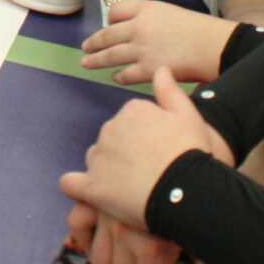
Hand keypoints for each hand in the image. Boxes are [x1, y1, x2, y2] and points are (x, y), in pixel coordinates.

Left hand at [60, 69, 235, 229]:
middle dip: (126, 154)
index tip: (160, 153)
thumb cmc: (192, 154)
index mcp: (132, 111)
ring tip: (132, 190)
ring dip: (107, 171)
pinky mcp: (91, 186)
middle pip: (112, 140)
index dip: (146, 139)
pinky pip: (71, 183)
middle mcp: (110, 129)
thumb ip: (170, 91)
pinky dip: (77, 187)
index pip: (131, 122)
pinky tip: (91, 195)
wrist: (188, 192)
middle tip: (150, 174)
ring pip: (96, 160)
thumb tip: (160, 68)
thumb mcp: (189, 116)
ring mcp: (99, 157)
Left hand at [81, 0, 238, 86]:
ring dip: (97, 60)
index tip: (107, 25)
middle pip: (107, 35)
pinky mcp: (148, 70)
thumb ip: (152, 20)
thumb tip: (137, 31)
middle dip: (94, 42)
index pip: (117, 11)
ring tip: (87, 62)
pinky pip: (126, 74)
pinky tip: (115, 77)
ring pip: (111, 55)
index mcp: (146, 9)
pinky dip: (118, 76)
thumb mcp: (171, 13)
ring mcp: (141, 49)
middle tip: (85, 47)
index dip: (109, 20)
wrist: (213, 46)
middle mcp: (138, 27)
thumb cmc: (199, 29)